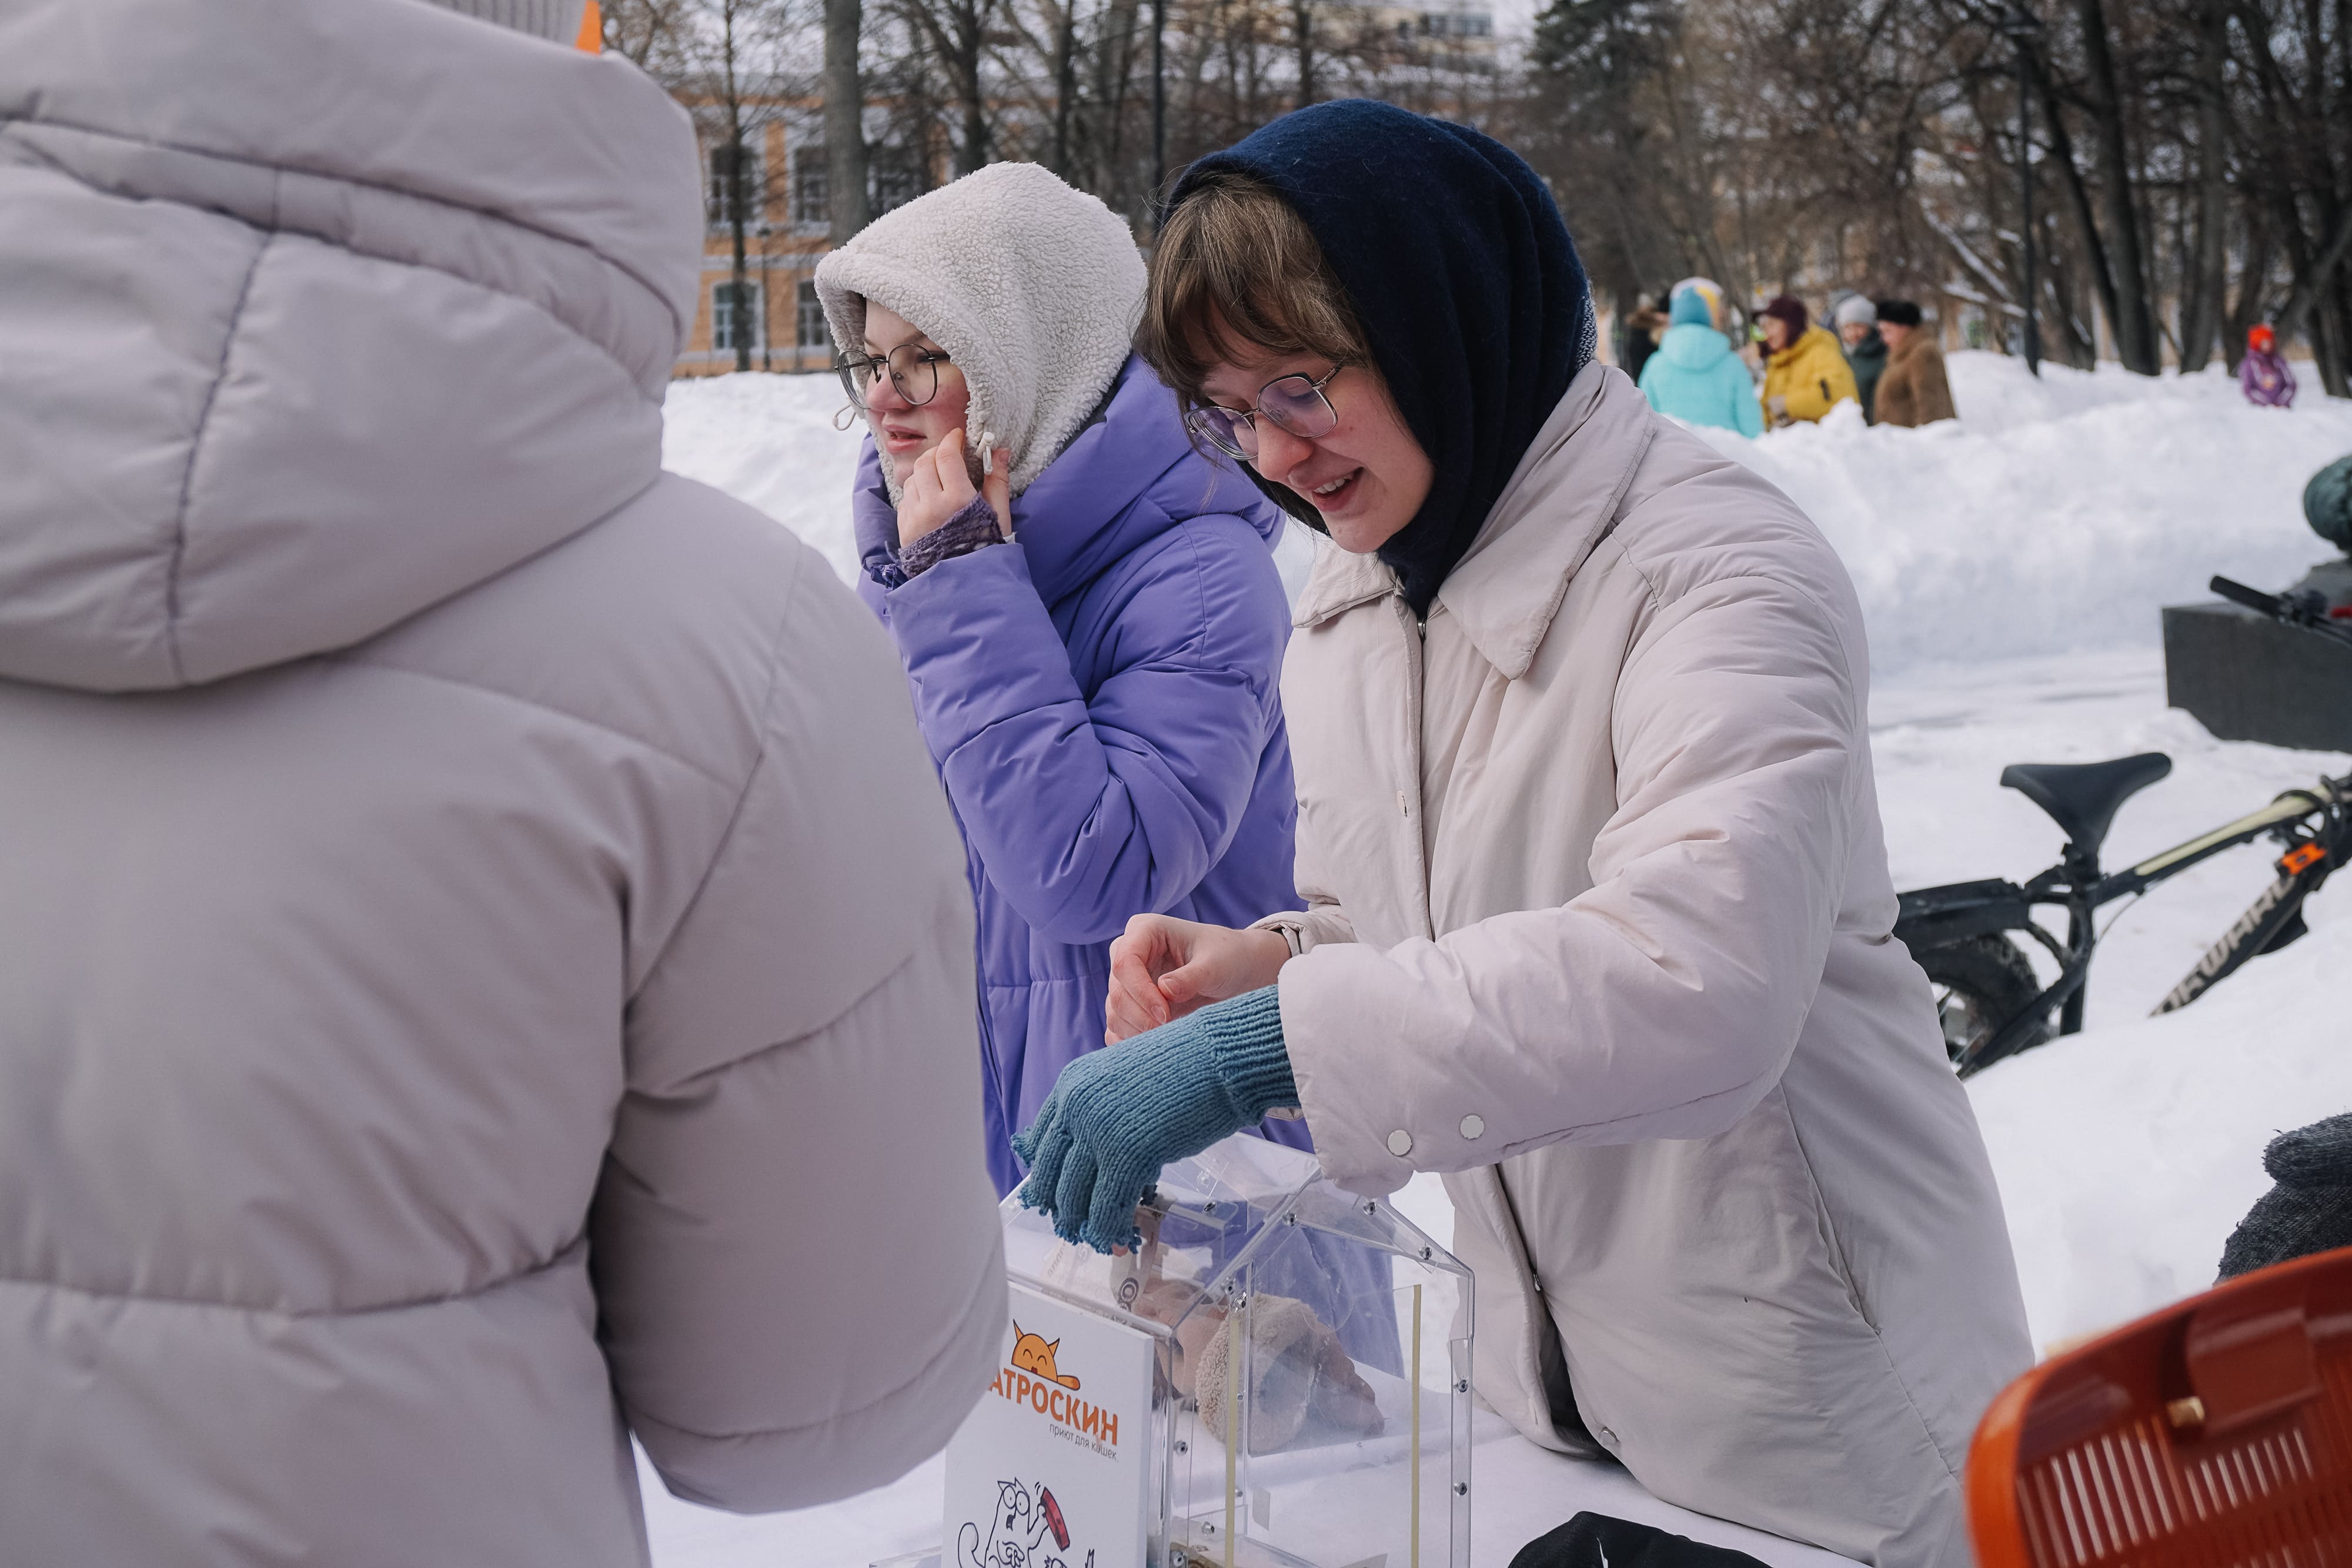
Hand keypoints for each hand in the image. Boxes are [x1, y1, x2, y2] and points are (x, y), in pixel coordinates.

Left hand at [897, 427, 1010, 547]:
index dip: (952, 441)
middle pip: (925, 462)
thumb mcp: (998, 516)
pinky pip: (905, 498)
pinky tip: (931, 501)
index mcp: (957, 501)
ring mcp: (914, 518)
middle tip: (950, 455)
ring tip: (940, 480)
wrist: (964, 586)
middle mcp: (931, 507)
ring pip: (912, 478)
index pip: (947, 457)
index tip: (959, 436)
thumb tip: (999, 450)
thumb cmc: (986, 549)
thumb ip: (997, 481)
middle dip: (937, 453)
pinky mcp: (904, 528)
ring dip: (925, 472)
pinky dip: (917, 492)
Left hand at [1015, 987, 1292, 1252]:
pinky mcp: (1126, 1158)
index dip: (1045, 1176)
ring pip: (1074, 1198)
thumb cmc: (1183, 1067)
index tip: (1055, 1195)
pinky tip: (1124, 1236)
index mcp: (1070, 1085)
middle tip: (1075, 1227)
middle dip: (1062, 1209)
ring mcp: (1098, 1133)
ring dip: (1085, 1226)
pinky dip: (1112, 1230)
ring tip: (1100, 1239)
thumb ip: (1100, 1111)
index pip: (1038, 1143)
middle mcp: (1074, 1108)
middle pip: (1049, 1175)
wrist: (1219, 1059)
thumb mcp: (1123, 1082)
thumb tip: (1095, 1156)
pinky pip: (1107, 1209)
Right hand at [1105, 916, 1289, 1042]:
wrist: (1239, 972)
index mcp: (1145, 930)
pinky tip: (1152, 1047)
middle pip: (1117, 991)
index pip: (1125, 961)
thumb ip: (1191, 977)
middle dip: (1141, 1017)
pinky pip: (1117, 1028)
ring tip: (1168, 1040)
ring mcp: (1127, 981)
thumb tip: (1164, 990)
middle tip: (1170, 1032)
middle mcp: (1129, 953)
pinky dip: (1130, 1041)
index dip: (1141, 992)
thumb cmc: (1229, 958)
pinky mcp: (1132, 1005)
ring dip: (1137, 1031)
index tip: (1166, 1015)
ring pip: (1114, 1012)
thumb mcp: (1217, 965)